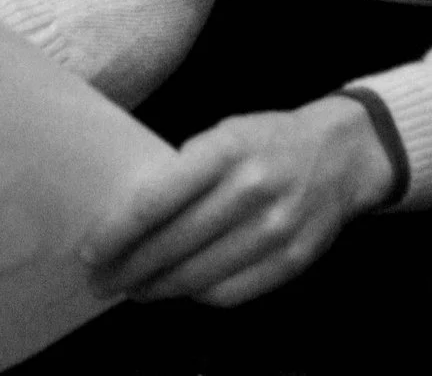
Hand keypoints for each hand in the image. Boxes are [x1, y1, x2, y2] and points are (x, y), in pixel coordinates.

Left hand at [81, 97, 393, 307]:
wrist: (342, 154)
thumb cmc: (268, 141)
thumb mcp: (225, 135)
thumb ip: (184, 171)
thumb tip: (128, 219)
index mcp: (226, 149)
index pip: (155, 201)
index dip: (116, 233)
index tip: (90, 251)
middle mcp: (251, 189)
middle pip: (172, 245)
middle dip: (128, 269)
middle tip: (101, 281)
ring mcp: (276, 228)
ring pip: (198, 275)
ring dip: (157, 288)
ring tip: (134, 289)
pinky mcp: (293, 259)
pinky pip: (231, 291)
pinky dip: (198, 295)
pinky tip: (181, 290)